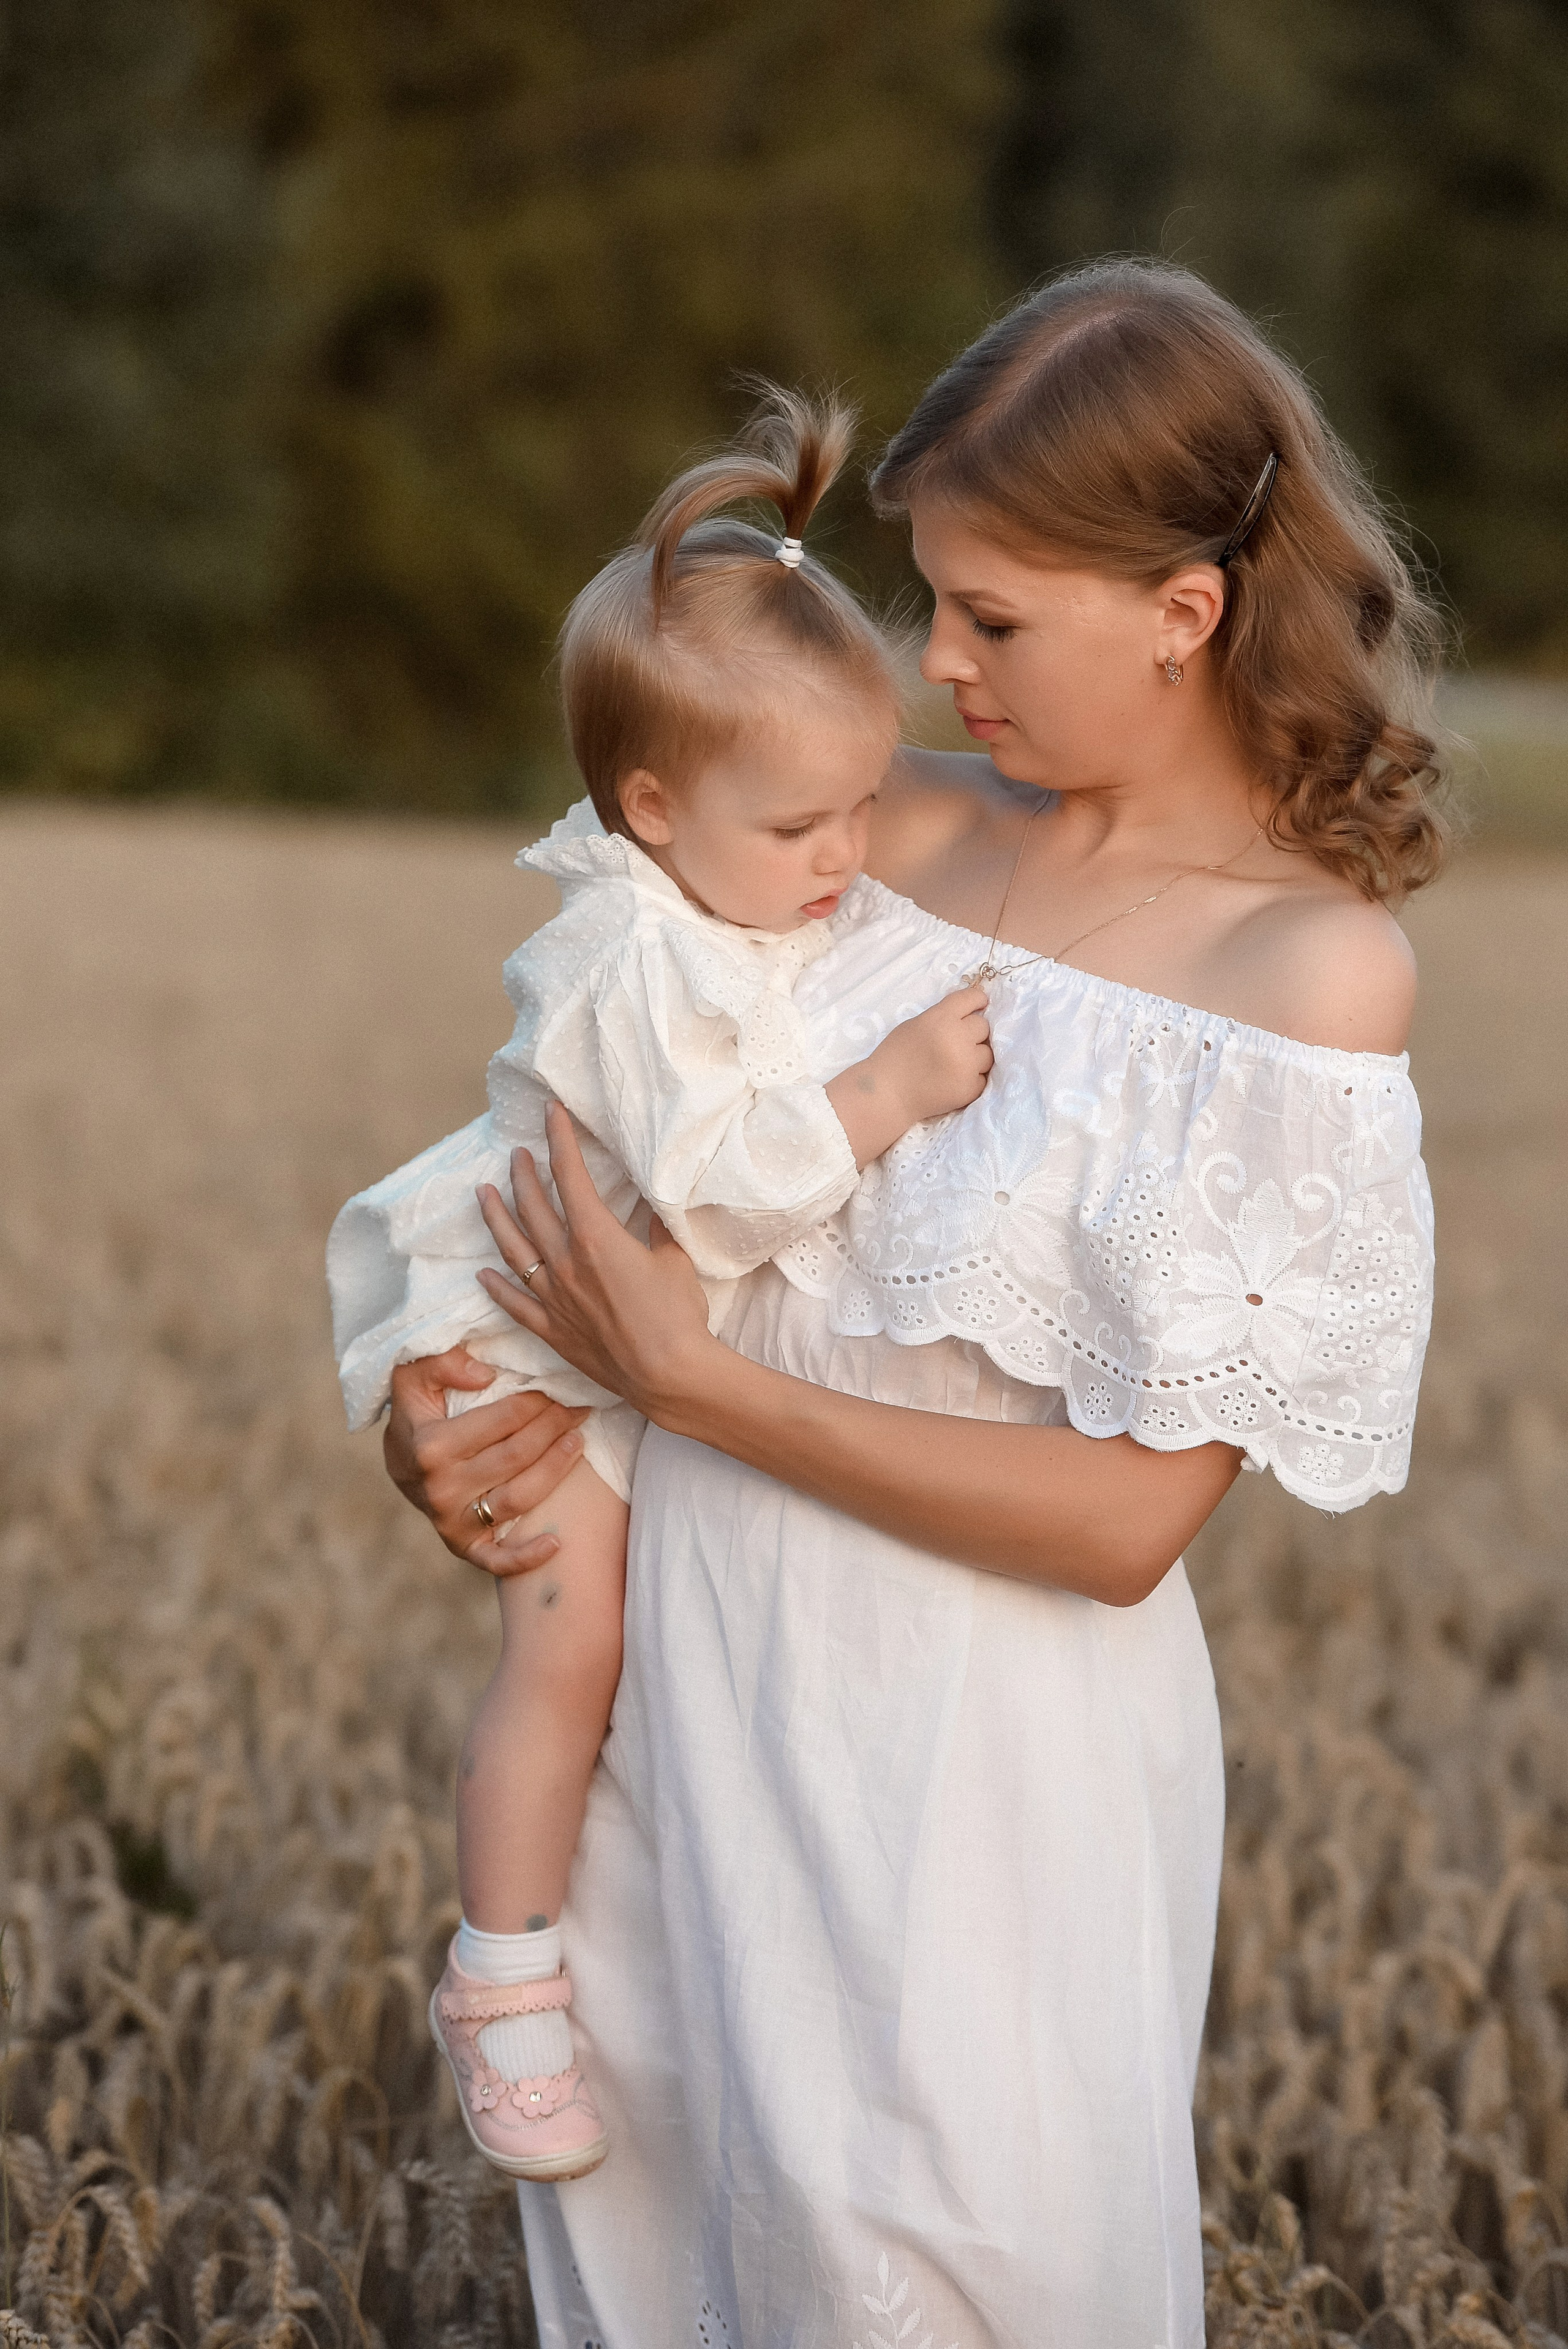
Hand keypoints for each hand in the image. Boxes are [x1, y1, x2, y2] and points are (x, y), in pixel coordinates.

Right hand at [384, 1344, 589, 1577]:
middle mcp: (442, 1488)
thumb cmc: (416, 1414)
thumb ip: (441, 1362)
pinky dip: (526, 1557)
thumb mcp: (412, 1377)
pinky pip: (496, 1560)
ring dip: (556, 1470)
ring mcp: (452, 1521)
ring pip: (519, 1498)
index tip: (559, 1389)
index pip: (501, 1420)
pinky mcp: (462, 1546)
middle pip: (516, 1456)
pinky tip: (556, 1543)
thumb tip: (485, 1374)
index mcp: (432, 1446)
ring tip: (578, 1443)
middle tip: (579, 1409)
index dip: (536, 1402)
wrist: (399, 1463)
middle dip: (554, 1428)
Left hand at [475, 1103, 717, 1425]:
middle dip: (524, 1175)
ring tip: (483, 1194)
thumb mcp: (673, 1259)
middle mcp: (566, 1262)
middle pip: (534, 1208)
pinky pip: (515, 1304)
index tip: (550, 1113)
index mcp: (595, 1237)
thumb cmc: (676, 1314)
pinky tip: (483, 1274)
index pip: (571, 1176)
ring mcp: (554, 1297)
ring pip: (514, 1250)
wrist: (667, 1374)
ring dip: (497, 1219)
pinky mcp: (553, 1329)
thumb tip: (651, 1203)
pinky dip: (497, 1287)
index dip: (560, 1140)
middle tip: (517, 1154)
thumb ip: (656, 1227)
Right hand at [877, 984, 993, 1121]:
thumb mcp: (915, 1024)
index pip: (972, 999)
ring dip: (975, 1056)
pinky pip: (982, 1077)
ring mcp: (967, 1065)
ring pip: (987, 1053)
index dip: (977, 1000)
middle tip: (955, 1042)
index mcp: (942, 1019)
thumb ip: (942, 1017)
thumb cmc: (895, 1055)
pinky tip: (953, 1080)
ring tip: (955, 1064)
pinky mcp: (971, 1088)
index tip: (979, 1004)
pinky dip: (971, 1078)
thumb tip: (967, 1015)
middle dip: (972, 1032)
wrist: (887, 1094)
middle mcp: (959, 1039)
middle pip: (983, 1026)